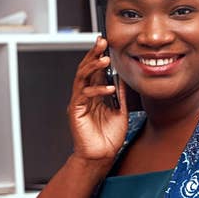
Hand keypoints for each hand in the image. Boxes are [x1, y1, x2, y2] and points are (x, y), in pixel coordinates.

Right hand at [67, 36, 127, 161]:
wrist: (101, 156)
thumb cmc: (108, 137)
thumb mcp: (120, 111)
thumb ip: (120, 95)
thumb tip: (123, 79)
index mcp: (94, 93)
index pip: (94, 69)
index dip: (98, 55)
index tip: (104, 42)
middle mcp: (84, 95)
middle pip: (86, 69)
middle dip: (93, 54)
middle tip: (101, 41)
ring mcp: (79, 102)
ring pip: (82, 78)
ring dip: (92, 67)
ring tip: (104, 59)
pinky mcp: (75, 111)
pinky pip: (84, 95)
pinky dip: (96, 90)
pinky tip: (108, 88)